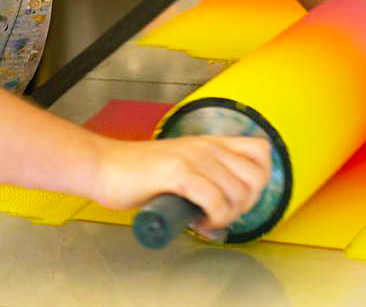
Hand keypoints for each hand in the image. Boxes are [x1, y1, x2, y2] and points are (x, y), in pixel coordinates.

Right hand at [90, 134, 271, 233]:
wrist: (105, 166)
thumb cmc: (138, 172)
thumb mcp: (182, 164)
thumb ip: (205, 177)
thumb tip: (226, 210)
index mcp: (209, 142)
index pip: (261, 151)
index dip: (261, 179)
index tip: (241, 198)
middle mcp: (206, 146)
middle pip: (256, 177)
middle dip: (247, 205)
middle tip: (223, 214)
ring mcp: (192, 158)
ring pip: (237, 192)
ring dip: (227, 215)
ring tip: (207, 220)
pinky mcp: (177, 173)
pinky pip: (215, 200)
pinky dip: (213, 219)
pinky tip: (197, 222)